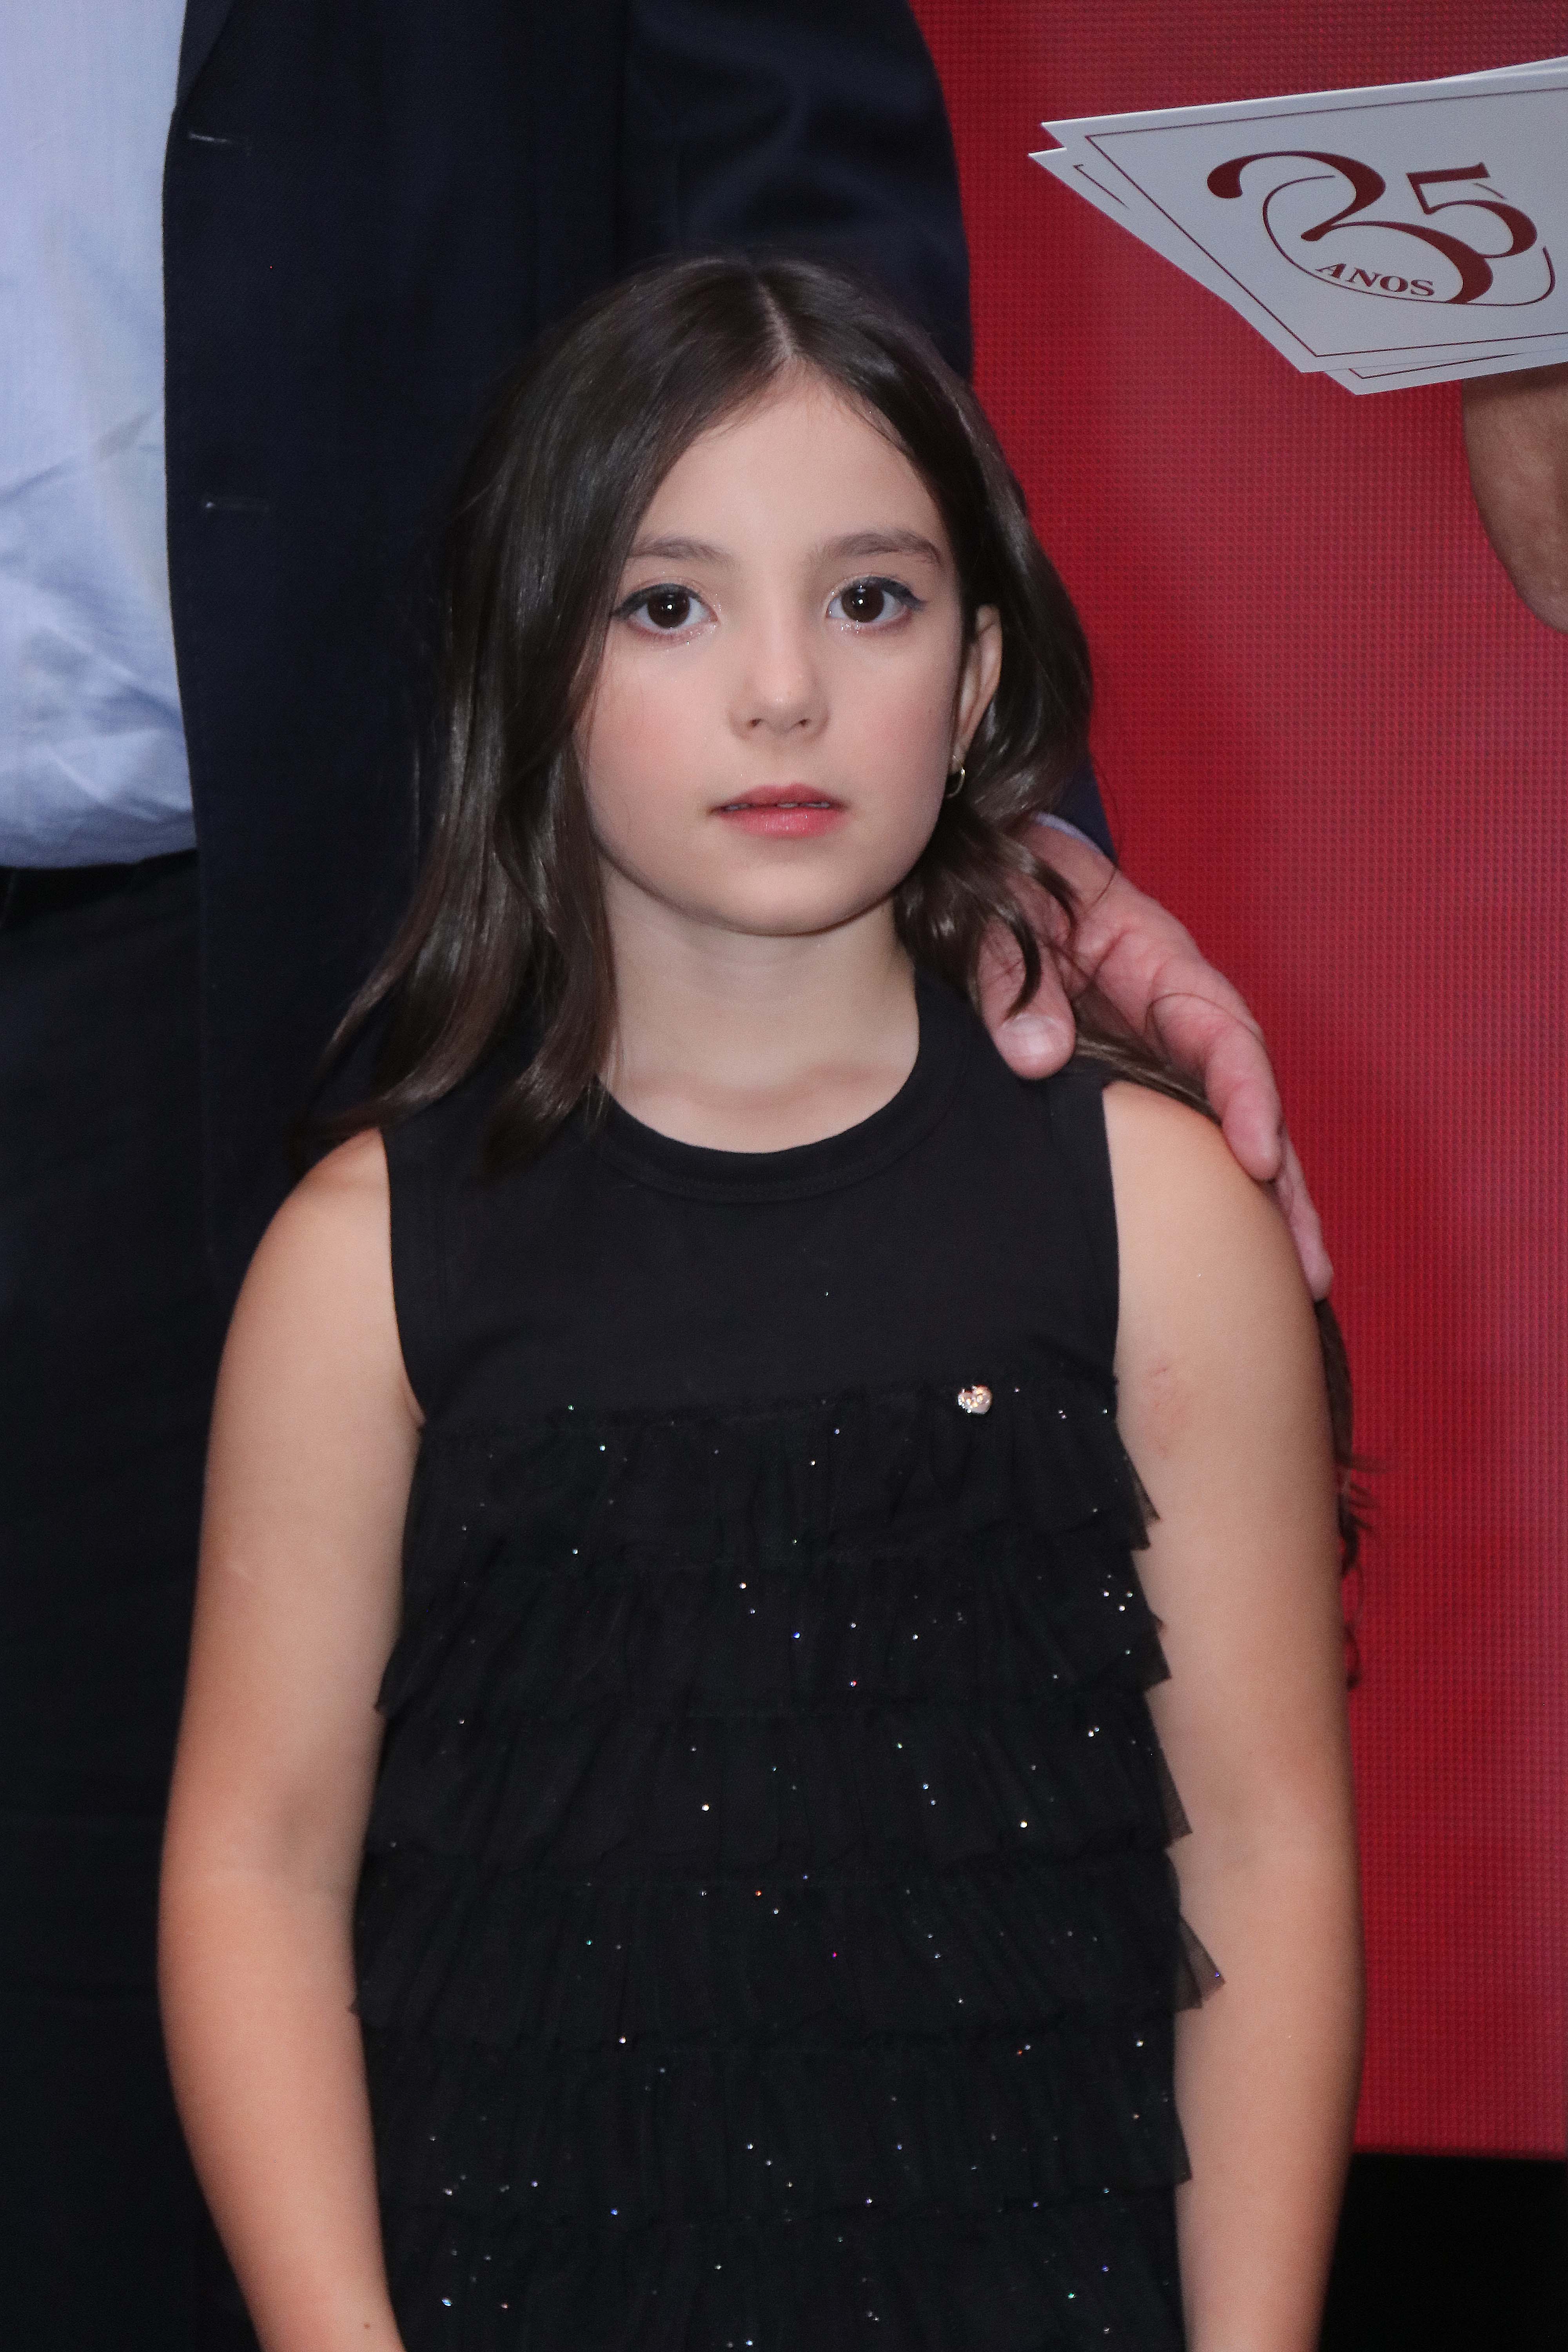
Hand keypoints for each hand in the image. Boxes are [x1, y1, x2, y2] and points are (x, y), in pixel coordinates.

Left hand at [978, 826, 1332, 1298]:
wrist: (984, 875)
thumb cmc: (999, 885)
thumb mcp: (996, 917)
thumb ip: (1012, 980)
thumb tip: (1040, 1057)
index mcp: (1156, 960)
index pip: (1222, 1031)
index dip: (1245, 1095)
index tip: (1258, 1158)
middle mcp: (1175, 1014)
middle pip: (1247, 1100)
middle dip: (1283, 1182)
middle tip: (1307, 1268)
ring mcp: (1158, 1053)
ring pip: (1222, 1132)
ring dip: (1263, 1205)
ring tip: (1300, 1283)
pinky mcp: (1132, 1084)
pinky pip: (1178, 1143)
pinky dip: (1205, 1197)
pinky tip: (1223, 1257)